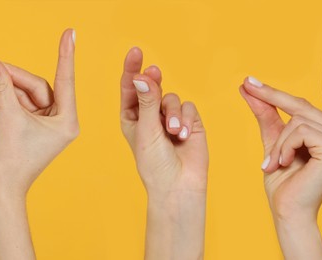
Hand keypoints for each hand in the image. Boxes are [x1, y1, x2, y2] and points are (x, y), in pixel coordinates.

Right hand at [0, 29, 76, 259]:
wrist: (1, 188)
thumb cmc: (10, 160)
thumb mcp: (6, 117)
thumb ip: (1, 87)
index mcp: (67, 121)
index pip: (66, 80)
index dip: (66, 54)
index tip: (70, 33)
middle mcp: (61, 121)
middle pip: (38, 86)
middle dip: (14, 77)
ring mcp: (47, 124)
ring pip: (27, 94)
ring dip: (7, 87)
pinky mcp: (34, 127)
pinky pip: (22, 103)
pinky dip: (7, 97)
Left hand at [120, 47, 207, 259]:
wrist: (178, 185)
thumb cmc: (154, 163)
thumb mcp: (146, 130)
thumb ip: (147, 102)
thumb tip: (143, 76)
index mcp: (131, 116)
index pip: (130, 87)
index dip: (132, 68)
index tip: (135, 52)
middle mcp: (150, 114)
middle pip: (151, 86)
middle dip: (154, 79)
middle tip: (154, 71)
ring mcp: (170, 117)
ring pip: (172, 97)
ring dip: (173, 113)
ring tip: (174, 132)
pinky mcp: (190, 121)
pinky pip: (189, 107)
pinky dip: (187, 119)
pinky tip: (184, 135)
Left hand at [240, 35, 321, 258]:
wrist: (285, 210)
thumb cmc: (281, 181)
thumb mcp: (272, 140)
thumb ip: (265, 113)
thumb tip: (248, 85)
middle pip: (300, 103)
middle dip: (271, 96)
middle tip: (246, 85)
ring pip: (297, 119)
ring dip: (278, 141)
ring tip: (275, 161)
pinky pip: (299, 131)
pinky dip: (284, 147)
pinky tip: (285, 164)